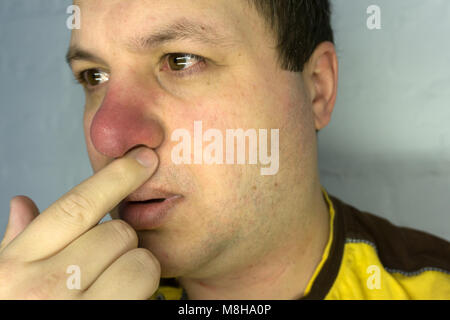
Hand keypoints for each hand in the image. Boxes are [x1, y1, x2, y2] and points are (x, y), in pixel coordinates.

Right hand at [0, 147, 159, 298]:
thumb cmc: (21, 311)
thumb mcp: (7, 282)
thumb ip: (17, 242)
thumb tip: (22, 203)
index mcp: (16, 265)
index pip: (75, 206)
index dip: (116, 177)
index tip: (143, 158)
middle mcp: (44, 285)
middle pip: (117, 231)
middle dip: (122, 241)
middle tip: (107, 262)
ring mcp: (76, 307)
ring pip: (139, 259)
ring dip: (136, 267)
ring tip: (115, 284)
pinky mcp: (108, 318)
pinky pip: (147, 287)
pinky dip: (144, 289)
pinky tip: (124, 298)